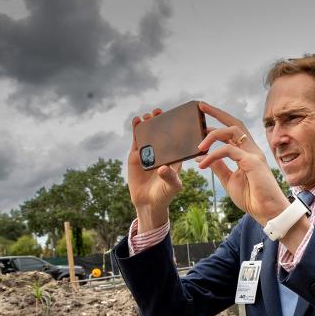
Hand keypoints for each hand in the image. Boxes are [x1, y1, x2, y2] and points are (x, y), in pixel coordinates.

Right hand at [126, 109, 182, 229]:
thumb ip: (169, 177)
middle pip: (161, 133)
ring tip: (148, 115)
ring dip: (148, 123)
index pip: (177, 140)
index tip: (176, 116)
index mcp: (175, 157)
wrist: (148, 203)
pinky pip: (137, 141)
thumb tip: (163, 168)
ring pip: (149, 134)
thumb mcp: (172, 186)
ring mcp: (149, 153)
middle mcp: (162, 152)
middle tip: (159, 112)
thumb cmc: (165, 195)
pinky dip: (137, 130)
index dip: (176, 128)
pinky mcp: (137, 156)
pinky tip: (137, 121)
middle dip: (160, 122)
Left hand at [196, 102, 288, 225]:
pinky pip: (229, 150)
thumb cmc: (252, 198)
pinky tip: (203, 163)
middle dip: (217, 113)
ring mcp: (253, 154)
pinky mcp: (252, 161)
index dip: (219, 120)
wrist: (267, 212)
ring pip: (232, 132)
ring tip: (198, 147)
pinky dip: (213, 154)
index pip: (233, 131)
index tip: (203, 116)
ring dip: (212, 135)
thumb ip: (218, 166)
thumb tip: (203, 157)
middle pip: (234, 123)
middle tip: (200, 107)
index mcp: (246, 153)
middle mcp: (251, 150)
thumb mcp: (229, 180)